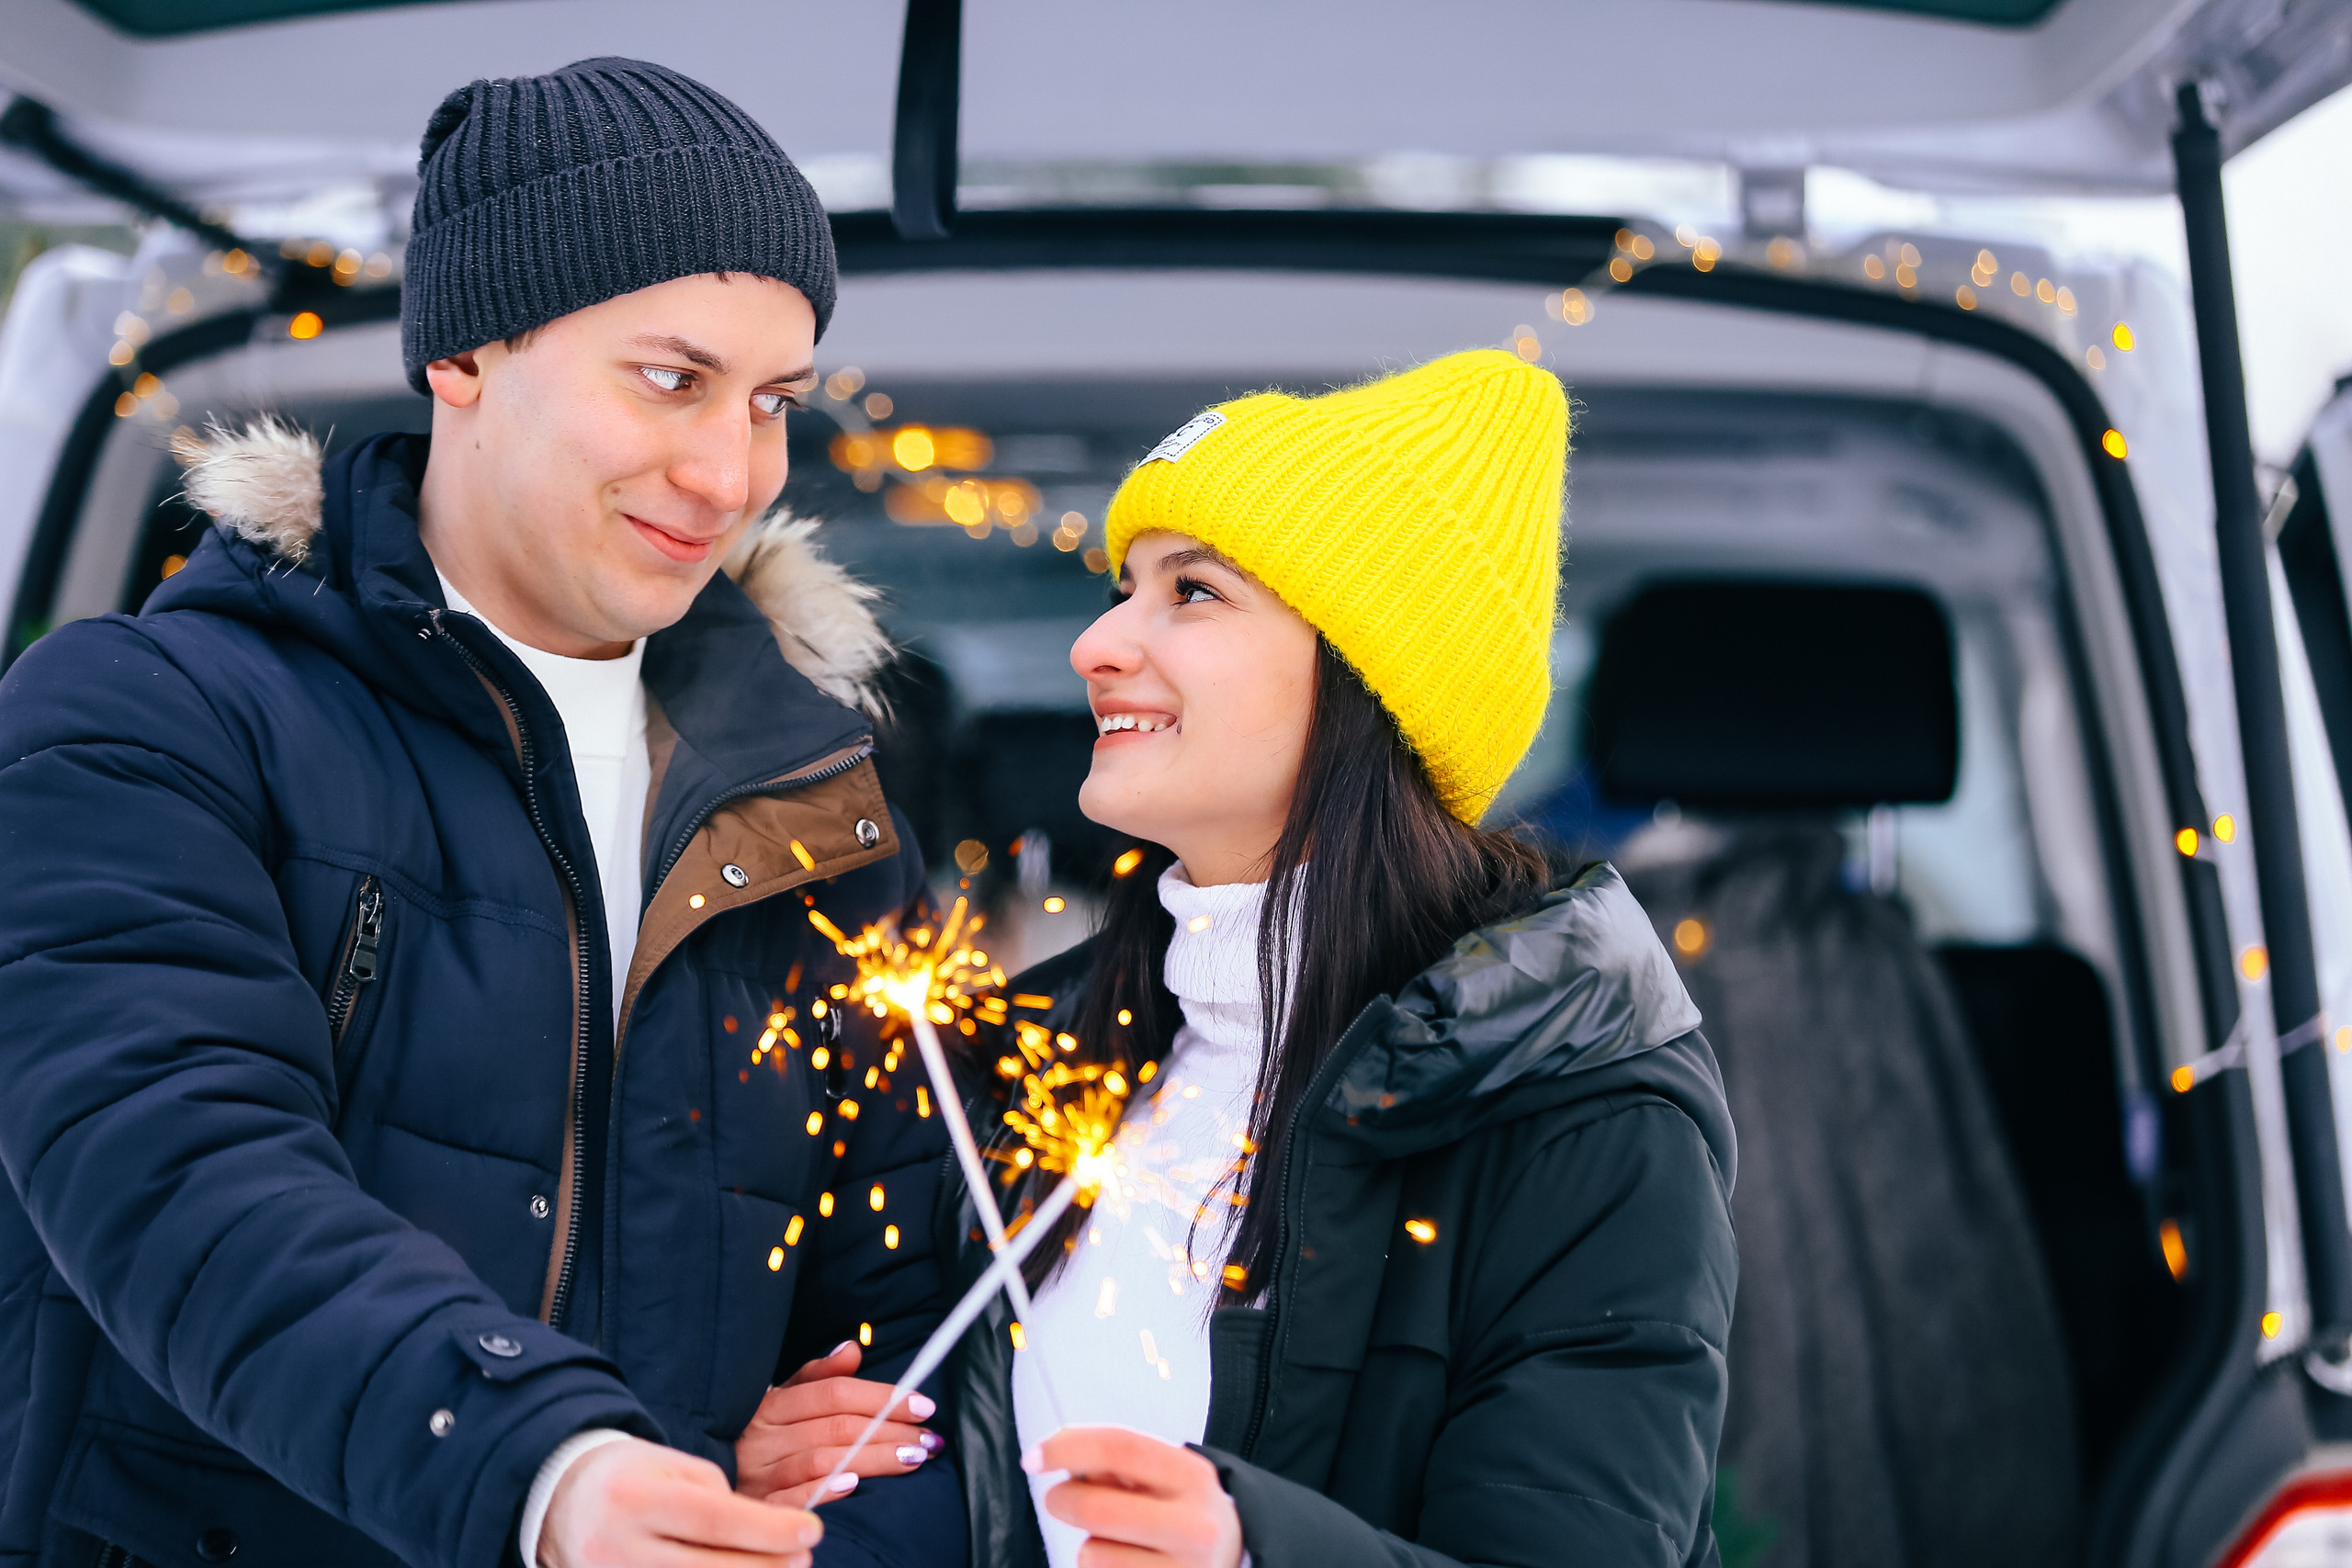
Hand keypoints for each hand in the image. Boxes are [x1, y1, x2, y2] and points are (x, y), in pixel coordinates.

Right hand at [539, 1435, 820, 1567]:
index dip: (770, 1529)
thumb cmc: (629, 1476)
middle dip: (769, 1566)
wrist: (560, 1500)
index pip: (715, 1519)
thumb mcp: (670, 1468)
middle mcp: (619, 1549)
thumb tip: (769, 1534)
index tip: (812, 1529)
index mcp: (635, 1499)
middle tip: (804, 1555)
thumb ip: (717, 1498)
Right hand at [735, 1339, 943, 1507]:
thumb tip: (852, 1349)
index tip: (923, 1405)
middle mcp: (762, 1437)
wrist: (700, 1489)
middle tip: (929, 1440)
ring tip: (913, 1460)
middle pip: (836, 1428)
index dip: (881, 1398)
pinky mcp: (754, 1509)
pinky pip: (792, 1499)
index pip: (834, 1394)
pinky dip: (824, 1491)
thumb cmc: (751, 1437)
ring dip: (874, 1460)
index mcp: (770, 1405)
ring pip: (823, 1460)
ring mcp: (756, 1474)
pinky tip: (854, 1486)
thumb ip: (815, 1376)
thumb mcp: (776, 1398)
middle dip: (890, 1431)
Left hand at [1025, 1427, 1243, 1567]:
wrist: (1236, 1558)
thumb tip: (1060, 1453)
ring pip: (1092, 1554)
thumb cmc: (1184, 1511)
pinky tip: (1126, 1563)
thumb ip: (1117, 1462)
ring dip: (1087, 1545)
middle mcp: (1194, 1526)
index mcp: (1192, 1477)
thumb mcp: (1166, 1476)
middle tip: (1059, 1499)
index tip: (1034, 1457)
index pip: (1119, 1448)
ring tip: (1113, 1541)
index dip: (1067, 1447)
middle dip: (1061, 1500)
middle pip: (1096, 1507)